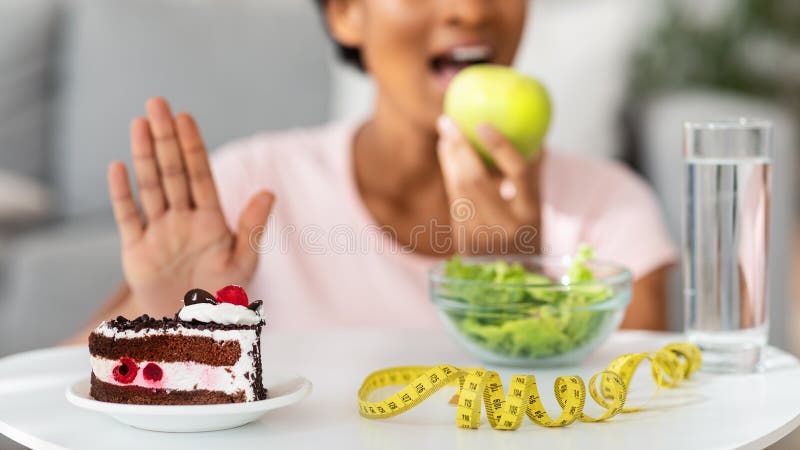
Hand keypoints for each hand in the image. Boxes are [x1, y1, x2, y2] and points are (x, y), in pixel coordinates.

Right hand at [107, 97, 273, 316]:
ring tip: (139, 123)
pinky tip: (117, 167)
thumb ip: (252, 228)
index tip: (186, 117)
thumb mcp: (243, 263)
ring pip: (150, 187)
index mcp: (211, 219)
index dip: (192, 147)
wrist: (193, 328)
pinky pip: (127, 216)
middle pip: (173, 172)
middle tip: (158, 103)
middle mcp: (183, 219)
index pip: (200, 175)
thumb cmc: (222, 294)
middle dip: (166, 139)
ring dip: (144, 155)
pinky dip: (121, 194)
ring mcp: (158, 231)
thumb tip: (268, 192)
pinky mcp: (136, 249)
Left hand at [436, 116, 541, 254]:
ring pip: (458, 190)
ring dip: (448, 159)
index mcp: (533, 214)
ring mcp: (482, 240)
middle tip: (447, 121)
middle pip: (476, 181)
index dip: (500, 147)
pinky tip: (448, 158)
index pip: (518, 174)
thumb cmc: (529, 230)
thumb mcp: (537, 205)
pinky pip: (454, 202)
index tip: (482, 124)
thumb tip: (532, 131)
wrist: (517, 278)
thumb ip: (531, 172)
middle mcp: (507, 229)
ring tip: (447, 135)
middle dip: (458, 148)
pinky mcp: (463, 244)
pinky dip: (449, 177)